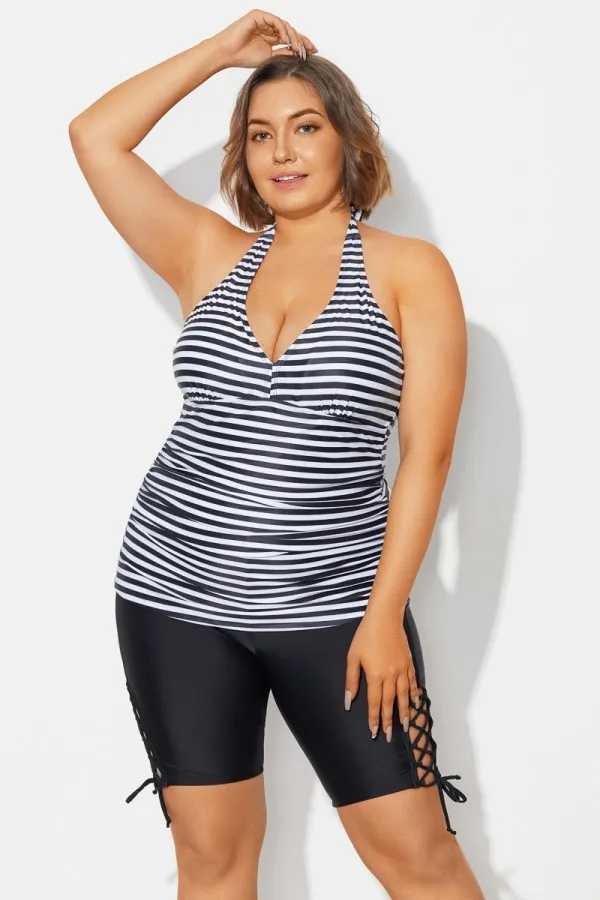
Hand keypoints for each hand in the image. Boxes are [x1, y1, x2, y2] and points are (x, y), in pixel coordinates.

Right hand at [212, 9, 317, 68]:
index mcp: (271, 38)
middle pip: (290, 31)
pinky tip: (286, 40)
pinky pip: (275, 21)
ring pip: (285, 26)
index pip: (290, 39)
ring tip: (298, 48)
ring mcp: (264, 21)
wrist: (228, 53)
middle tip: (310, 50)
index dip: (302, 44)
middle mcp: (269, 28)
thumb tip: (298, 54)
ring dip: (294, 37)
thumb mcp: (269, 58)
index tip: (313, 52)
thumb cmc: (243, 57)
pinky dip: (283, 29)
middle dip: (302, 40)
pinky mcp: (258, 15)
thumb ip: (283, 54)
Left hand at [345, 609, 421, 740]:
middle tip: (389, 736)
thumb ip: (351, 680)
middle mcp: (391, 676)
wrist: (384, 618)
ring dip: (405, 712)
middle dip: (389, 721)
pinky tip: (415, 702)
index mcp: (376, 675)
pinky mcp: (408, 662)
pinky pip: (412, 682)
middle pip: (391, 703)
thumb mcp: (353, 657)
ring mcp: (402, 669)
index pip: (375, 703)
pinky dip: (414, 694)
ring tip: (406, 726)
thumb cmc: (366, 635)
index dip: (374, 718)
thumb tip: (348, 700)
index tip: (374, 732)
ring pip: (405, 696)